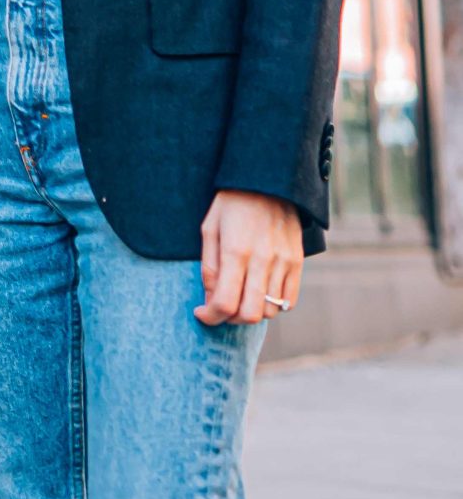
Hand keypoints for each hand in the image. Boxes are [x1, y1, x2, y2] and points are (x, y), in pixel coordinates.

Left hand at [196, 189, 302, 325]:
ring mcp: (283, 262)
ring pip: (269, 312)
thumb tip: (211, 300)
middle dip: (230, 319)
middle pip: (249, 315)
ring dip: (251, 312)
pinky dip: (273, 306)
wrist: (268, 178)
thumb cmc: (232, 202)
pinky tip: (260, 293)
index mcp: (236, 250)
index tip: (201, 313)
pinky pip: (288, 302)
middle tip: (220, 308)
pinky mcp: (297, 262)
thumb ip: (210, 267)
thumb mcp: (210, 227)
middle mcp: (262, 260)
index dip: (210, 316)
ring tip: (240, 297)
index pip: (225, 302)